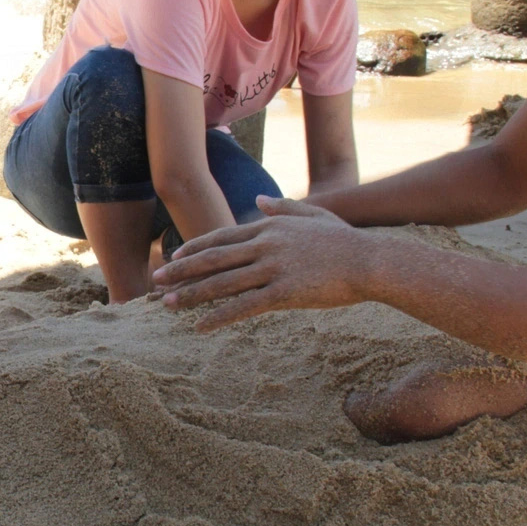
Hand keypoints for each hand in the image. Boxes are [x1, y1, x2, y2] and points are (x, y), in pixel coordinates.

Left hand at [152, 196, 368, 330]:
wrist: (370, 262)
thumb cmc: (345, 241)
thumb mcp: (314, 214)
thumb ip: (283, 207)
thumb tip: (258, 198)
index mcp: (269, 228)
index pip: (222, 237)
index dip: (195, 248)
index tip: (175, 256)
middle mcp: (265, 246)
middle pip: (213, 259)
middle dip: (181, 270)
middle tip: (156, 279)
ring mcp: (273, 269)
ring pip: (222, 284)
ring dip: (191, 295)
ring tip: (168, 304)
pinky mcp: (284, 292)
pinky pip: (243, 307)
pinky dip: (218, 317)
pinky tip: (200, 327)